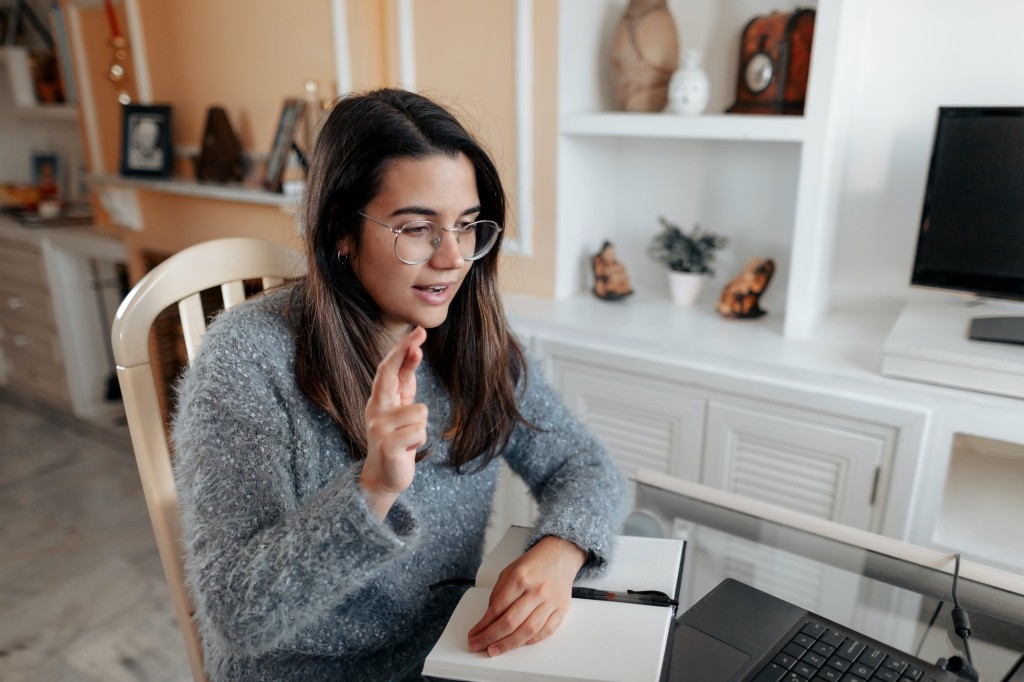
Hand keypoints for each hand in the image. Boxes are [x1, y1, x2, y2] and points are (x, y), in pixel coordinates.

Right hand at [359, 326, 426, 519]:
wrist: (384, 476)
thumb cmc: (397, 439)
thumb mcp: (402, 407)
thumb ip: (406, 382)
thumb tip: (415, 351)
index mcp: (379, 399)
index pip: (388, 369)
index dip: (401, 349)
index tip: (418, 332)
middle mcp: (374, 410)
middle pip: (390, 375)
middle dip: (404, 353)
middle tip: (419, 334)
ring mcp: (378, 428)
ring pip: (420, 411)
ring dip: (421, 427)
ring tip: (408, 438)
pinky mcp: (388, 446)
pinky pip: (419, 432)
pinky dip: (420, 441)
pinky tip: (407, 450)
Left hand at [467, 536, 586, 656]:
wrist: (560, 555)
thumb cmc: (534, 563)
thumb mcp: (509, 571)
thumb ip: (498, 594)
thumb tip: (488, 619)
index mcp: (520, 577)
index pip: (497, 608)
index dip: (483, 625)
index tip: (474, 634)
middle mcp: (536, 590)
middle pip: (510, 622)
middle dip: (491, 638)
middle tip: (479, 645)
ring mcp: (550, 601)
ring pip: (528, 631)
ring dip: (508, 645)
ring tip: (495, 650)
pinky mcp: (561, 610)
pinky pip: (545, 632)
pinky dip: (530, 641)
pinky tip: (518, 644)